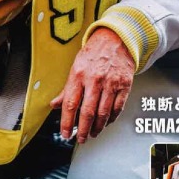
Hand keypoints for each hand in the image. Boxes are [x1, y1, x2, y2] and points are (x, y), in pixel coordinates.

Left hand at [50, 28, 134, 143]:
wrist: (116, 39)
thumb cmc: (94, 54)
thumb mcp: (76, 67)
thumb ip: (66, 89)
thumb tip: (54, 105)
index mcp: (79, 75)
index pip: (70, 103)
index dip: (66, 122)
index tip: (64, 133)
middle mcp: (94, 79)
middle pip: (87, 112)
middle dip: (82, 129)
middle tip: (80, 138)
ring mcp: (111, 83)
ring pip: (103, 113)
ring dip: (97, 127)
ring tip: (92, 133)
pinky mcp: (125, 85)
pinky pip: (118, 107)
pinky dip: (111, 119)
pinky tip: (106, 123)